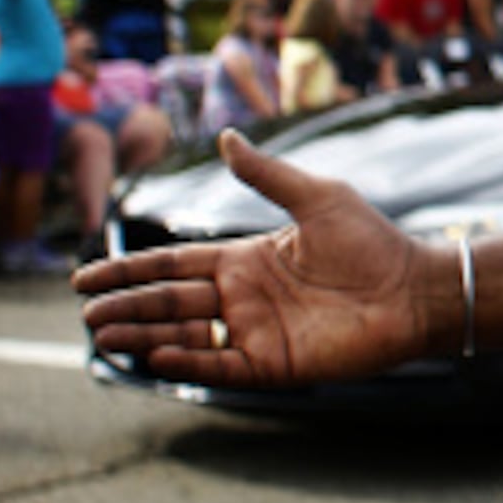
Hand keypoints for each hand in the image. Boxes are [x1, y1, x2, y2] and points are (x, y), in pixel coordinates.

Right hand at [74, 130, 448, 388]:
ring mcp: (256, 332)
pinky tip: (157, 355)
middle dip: (126, 307)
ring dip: (144, 336)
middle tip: (85, 312)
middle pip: (169, 302)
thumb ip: (266, 174)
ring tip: (104, 334)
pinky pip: (220, 364)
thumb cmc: (375, 243)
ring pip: (185, 336)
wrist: (417, 290)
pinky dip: (188, 360)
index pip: (173, 266)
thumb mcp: (317, 198)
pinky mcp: (274, 363)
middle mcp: (244, 297)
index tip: (85, 275)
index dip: (130, 271)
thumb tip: (226, 137)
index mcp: (247, 260)